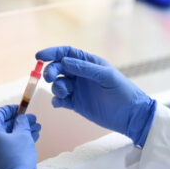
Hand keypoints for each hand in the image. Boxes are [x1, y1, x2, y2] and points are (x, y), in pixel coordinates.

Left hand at [0, 105, 40, 168]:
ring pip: (4, 137)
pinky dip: (15, 141)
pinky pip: (3, 146)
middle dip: (19, 122)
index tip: (23, 109)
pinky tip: (31, 139)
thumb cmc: (18, 158)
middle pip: (2, 125)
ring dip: (20, 131)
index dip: (11, 109)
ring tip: (36, 129)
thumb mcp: (23, 135)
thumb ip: (22, 123)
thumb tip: (22, 118)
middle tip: (33, 120)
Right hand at [36, 46, 156, 146]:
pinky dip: (57, 100)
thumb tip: (64, 61)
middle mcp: (81, 74)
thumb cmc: (122, 91)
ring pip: (58, 84)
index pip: (67, 53)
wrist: (130, 115)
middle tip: (50, 78)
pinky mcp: (76, 104)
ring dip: (56, 86)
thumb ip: (85, 69)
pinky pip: (60, 99)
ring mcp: (78, 89)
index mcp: (89, 63)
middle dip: (51, 70)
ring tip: (66, 93)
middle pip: (59, 68)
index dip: (52, 53)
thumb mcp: (106, 76)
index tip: (39, 56)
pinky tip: (61, 103)